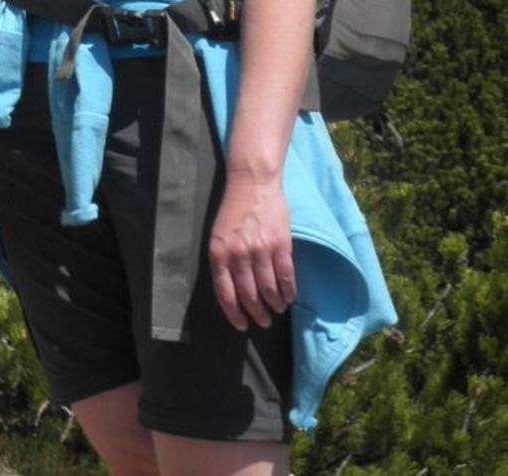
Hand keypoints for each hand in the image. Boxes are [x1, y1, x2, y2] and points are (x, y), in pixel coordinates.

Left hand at [208, 170, 295, 330]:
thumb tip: (232, 292)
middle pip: (248, 295)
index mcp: (219, 253)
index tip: (242, 325)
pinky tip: (289, 297)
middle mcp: (238, 254)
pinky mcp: (281, 245)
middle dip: (256, 313)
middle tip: (263, 321)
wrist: (252, 183)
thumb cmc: (234, 211)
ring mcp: (260, 250)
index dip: (234, 313)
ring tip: (276, 309)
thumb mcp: (219, 235)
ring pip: (269, 289)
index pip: (225, 293)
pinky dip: (288, 292)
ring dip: (274, 304)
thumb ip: (224, 261)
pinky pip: (286, 277)